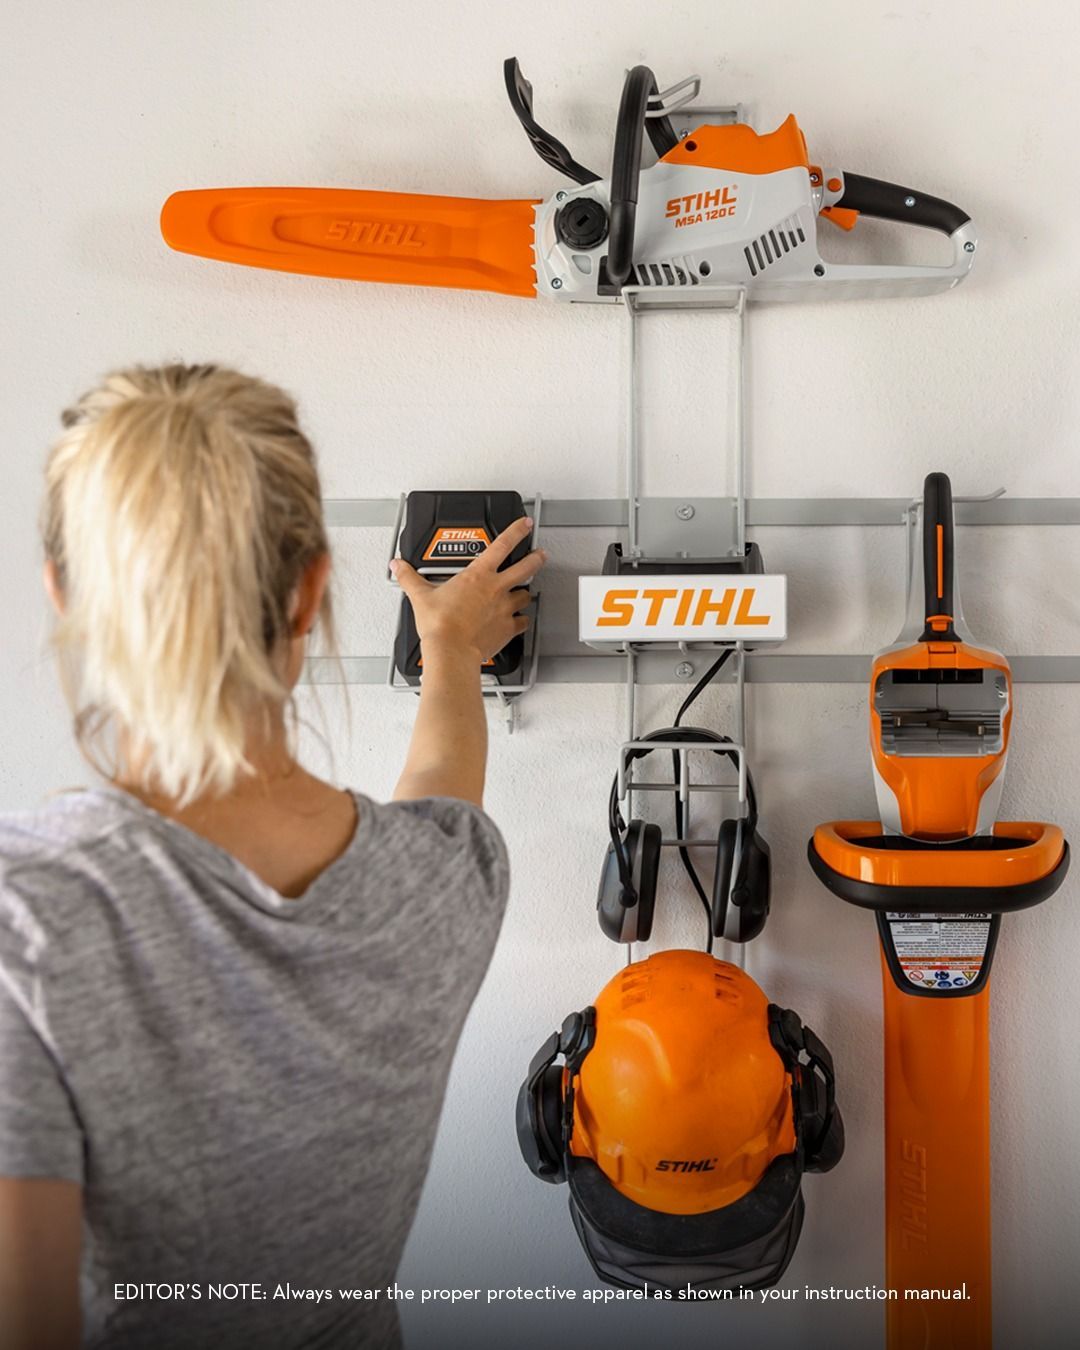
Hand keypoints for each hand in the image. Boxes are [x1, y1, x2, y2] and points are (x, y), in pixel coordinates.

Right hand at [391, 518, 545, 663]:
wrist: (451, 650)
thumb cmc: (440, 625)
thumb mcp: (421, 596)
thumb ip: (410, 578)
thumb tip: (398, 567)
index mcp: (478, 575)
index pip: (502, 545)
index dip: (517, 531)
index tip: (525, 524)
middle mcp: (496, 589)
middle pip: (526, 567)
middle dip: (535, 559)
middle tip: (540, 554)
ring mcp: (504, 609)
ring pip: (525, 596)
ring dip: (526, 593)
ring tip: (525, 592)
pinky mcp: (507, 629)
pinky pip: (522, 623)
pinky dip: (522, 621)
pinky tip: (519, 621)